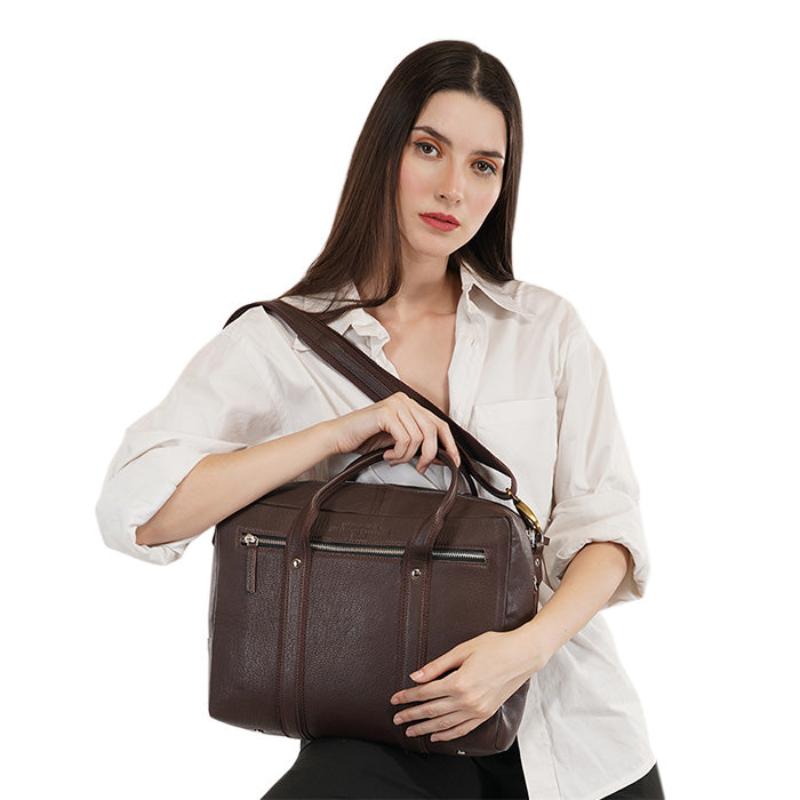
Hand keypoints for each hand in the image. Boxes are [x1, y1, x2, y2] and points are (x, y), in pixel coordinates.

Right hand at [329, 391, 460, 474]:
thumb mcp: (398, 441)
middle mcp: (405, 400)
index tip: (454, 462)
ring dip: (407, 456)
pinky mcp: (386, 413)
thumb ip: (419, 443)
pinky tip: (386, 455)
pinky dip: (398, 453)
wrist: (339, 437)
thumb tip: (442, 456)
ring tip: (393, 458)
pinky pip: (405, 439)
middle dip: (430, 454)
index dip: (450, 445)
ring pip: (419, 438)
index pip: (440, 423)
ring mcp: (396, 404)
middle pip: (433, 430)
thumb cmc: (366, 439)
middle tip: (420, 468)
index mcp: (410, 404)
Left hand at [389, 629, 553, 741]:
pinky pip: (462, 729)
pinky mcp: (485, 714)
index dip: (408, 697)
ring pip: (444, 724)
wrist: (523, 655)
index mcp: (459, 682)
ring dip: (424, 728)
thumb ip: (437, 666)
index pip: (425, 693)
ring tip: (410, 731)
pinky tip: (435, 736)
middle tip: (396, 719)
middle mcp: (467, 700)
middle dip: (411, 715)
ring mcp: (477, 710)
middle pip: (431, 711)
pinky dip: (446, 734)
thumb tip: (415, 676)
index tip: (394, 699)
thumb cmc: (493, 646)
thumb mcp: (462, 650)